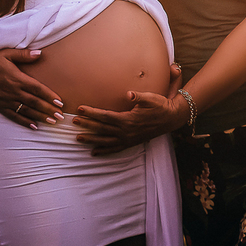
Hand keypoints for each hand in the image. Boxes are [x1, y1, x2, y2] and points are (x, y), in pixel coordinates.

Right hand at [0, 40, 63, 127]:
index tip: (60, 102)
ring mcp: (5, 100)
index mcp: (17, 78)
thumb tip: (40, 54)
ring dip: (40, 117)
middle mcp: (13, 91)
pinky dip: (24, 122)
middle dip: (49, 110)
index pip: (37, 89)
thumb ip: (24, 55)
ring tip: (52, 122)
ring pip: (26, 111)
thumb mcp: (7, 54)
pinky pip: (13, 116)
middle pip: (34, 102)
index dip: (50, 96)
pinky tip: (34, 126)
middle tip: (61, 116)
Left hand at [74, 64, 188, 154]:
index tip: (80, 109)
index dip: (92, 113)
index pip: (105, 116)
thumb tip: (128, 93)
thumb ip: (139, 96)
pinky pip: (115, 149)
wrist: (171, 118)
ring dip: (91, 139)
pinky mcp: (131, 142)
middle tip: (73, 122)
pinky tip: (94, 152)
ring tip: (78, 138)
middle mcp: (126, 132)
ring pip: (105, 141)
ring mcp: (128, 139)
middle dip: (87, 125)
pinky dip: (104, 151)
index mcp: (128, 120)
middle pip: (102, 129)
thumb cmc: (160, 105)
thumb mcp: (151, 98)